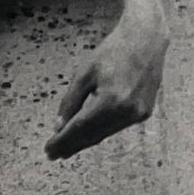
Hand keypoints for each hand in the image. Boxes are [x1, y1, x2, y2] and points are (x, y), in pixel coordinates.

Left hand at [46, 10, 169, 160]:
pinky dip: (100, 131)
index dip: (62, 140)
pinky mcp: (144, 113)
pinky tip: (88, 134)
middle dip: (72, 145)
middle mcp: (127, 112)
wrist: (145, 40)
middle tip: (53, 154)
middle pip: (93, 135)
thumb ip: (70, 102)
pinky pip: (116, 126)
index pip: (80, 128)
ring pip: (105, 133)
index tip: (48, 150)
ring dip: (85, 141)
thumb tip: (59, 126)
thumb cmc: (112, 52)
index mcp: (111, 101)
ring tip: (66, 147)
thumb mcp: (84, 73)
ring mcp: (138, 114)